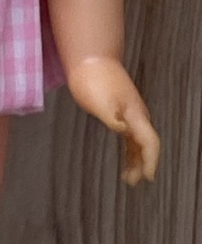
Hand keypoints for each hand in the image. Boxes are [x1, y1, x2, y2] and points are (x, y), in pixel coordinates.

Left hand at [65, 56, 159, 185]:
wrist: (91, 60)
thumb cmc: (92, 79)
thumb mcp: (97, 101)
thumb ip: (110, 117)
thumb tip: (122, 130)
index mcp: (134, 114)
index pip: (150, 142)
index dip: (151, 161)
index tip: (148, 177)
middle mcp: (137, 114)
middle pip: (147, 145)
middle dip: (144, 165)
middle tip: (134, 182)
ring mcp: (130, 113)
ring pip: (139, 142)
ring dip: (136, 160)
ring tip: (128, 178)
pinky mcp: (121, 111)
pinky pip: (131, 135)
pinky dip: (130, 149)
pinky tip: (124, 157)